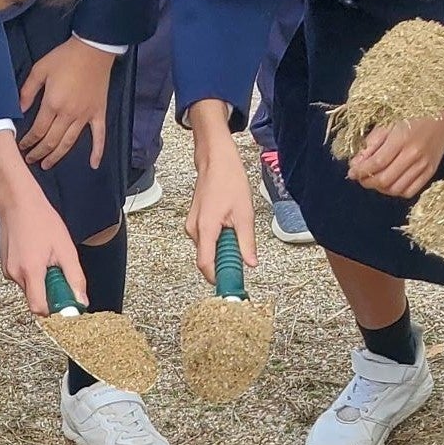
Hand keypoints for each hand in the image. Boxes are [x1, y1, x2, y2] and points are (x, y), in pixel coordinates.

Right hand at [0, 130, 86, 312]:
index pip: (40, 309)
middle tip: (60, 270)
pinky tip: (38, 255)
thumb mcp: (66, 249)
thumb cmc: (41, 220)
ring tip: (48, 257)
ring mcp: (8, 272)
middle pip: (37, 300)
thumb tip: (81, 302)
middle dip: (52, 292)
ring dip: (44, 281)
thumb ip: (75, 278)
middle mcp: (15, 275)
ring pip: (32, 290)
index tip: (67, 301)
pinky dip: (35, 274)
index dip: (56, 310)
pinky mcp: (7, 267)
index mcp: (31, 272)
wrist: (17, 202)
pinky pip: (25, 280)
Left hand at [20, 37, 116, 170]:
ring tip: (47, 164)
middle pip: (51, 141)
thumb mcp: (40, 69)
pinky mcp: (98, 114)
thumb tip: (20, 109)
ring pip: (69, 143)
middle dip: (39, 153)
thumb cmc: (65, 57)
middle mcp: (68, 115)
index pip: (38, 130)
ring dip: (57, 156)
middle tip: (30, 159)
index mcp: (52, 104)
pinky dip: (97, 152)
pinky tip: (93, 164)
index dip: (28, 141)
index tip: (22, 147)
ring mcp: (85, 116)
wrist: (93, 49)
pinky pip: (99, 137)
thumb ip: (28, 90)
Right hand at [185, 106, 256, 286]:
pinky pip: (207, 241)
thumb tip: (250, 263)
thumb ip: (246, 242)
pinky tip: (229, 225)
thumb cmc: (228, 180)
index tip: (231, 284)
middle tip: (243, 254)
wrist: (215, 160)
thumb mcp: (244, 213)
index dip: (218, 278)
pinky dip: (219, 240)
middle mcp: (194, 230)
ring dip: (223, 249)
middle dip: (225, 262)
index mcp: (206, 229)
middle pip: (208, 259)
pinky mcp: (195, 223)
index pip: (206, 265)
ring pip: (208, 250)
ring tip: (237, 230)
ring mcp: (192, 226)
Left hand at [347, 112, 443, 200]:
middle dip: (367, 181)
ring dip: (380, 188)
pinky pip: (411, 191)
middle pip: (384, 180)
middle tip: (360, 177)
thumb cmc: (414, 111)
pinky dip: (397, 191)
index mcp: (401, 138)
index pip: (376, 164)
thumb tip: (356, 163)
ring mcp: (424, 165)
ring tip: (374, 180)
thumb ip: (372, 142)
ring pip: (396, 189)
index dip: (360, 171)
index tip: (351, 172)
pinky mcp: (431, 171)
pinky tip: (391, 182)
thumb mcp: (389, 120)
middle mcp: (414, 154)